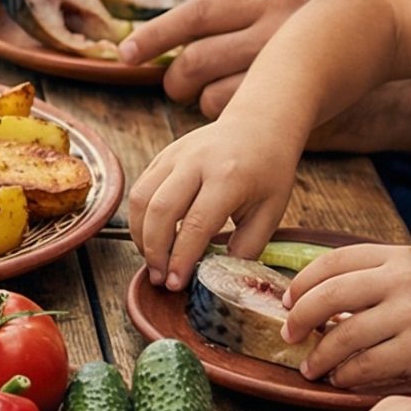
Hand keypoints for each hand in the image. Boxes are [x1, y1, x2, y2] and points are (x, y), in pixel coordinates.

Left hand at [119, 0, 308, 115]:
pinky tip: (242, 115)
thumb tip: (157, 43)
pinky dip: (228, 123)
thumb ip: (228, 25)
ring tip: (219, 99)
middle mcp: (276, 31)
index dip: (154, 35)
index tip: (125, 53)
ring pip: (214, 97)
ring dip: (204, 104)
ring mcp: (288, 71)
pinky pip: (240, 121)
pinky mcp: (297, 106)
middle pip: (197, 60)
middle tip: (179, 87)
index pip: (195, 16)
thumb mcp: (272, 14)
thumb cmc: (306, 36)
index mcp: (265, 3)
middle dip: (177, 79)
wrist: (376, 47)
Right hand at [127, 118, 303, 291]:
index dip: (181, 258)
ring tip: (152, 260)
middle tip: (158, 278)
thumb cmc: (269, 171)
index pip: (196, 225)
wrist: (259, 126)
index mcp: (228, 178)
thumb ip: (246, 246)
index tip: (176, 284)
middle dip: (154, 250)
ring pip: (140, 198)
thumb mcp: (271, 212)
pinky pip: (140, 189)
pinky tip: (151, 236)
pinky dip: (140, 217)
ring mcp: (174, 156)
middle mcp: (195, 163)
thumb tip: (218, 275)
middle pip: (160, 211)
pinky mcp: (162, 155)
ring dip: (140, 235)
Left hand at [283, 244, 410, 394]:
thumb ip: (374, 282)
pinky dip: (346, 374)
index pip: (332, 260)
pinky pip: (366, 364)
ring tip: (311, 368)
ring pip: (343, 335)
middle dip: (300, 318)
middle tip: (288, 335)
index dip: (303, 282)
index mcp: (400, 257)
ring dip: (319, 355)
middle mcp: (405, 279)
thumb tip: (310, 299)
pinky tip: (340, 379)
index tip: (288, 301)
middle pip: (328, 295)